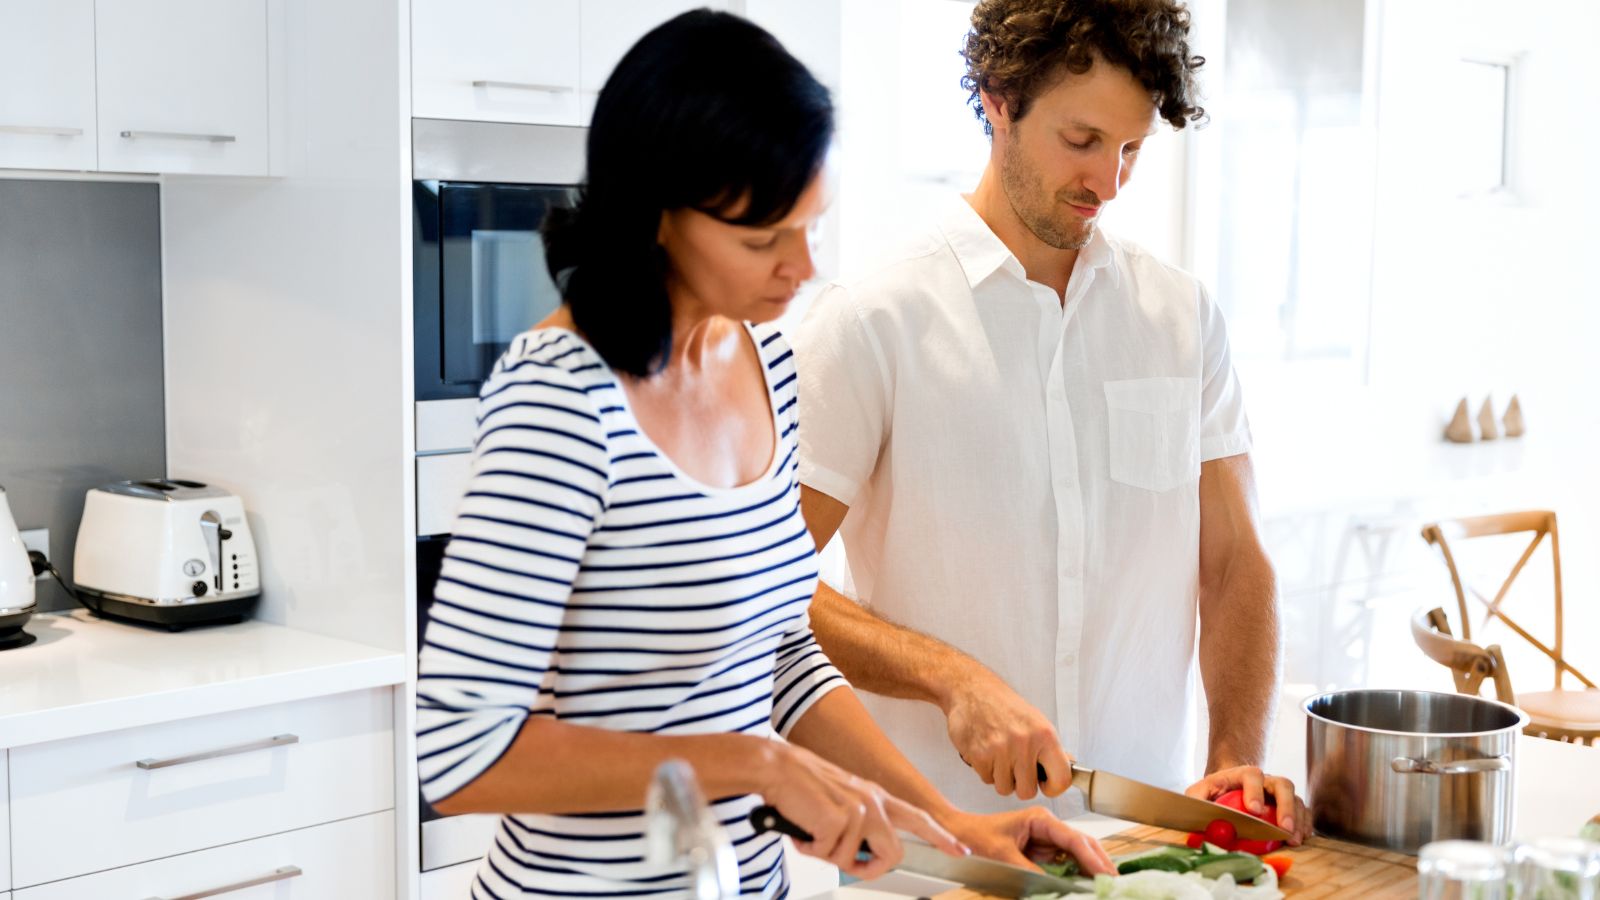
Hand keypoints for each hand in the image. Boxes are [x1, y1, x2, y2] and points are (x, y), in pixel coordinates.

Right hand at [759, 742, 967, 879]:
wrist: (777, 768)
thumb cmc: (801, 787)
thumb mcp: (839, 803)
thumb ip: (857, 825)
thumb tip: (859, 857)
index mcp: (874, 796)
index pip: (917, 818)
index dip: (941, 836)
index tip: (960, 849)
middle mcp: (872, 802)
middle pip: (893, 854)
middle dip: (869, 869)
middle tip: (847, 863)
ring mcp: (858, 810)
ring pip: (853, 860)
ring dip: (827, 855)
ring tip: (812, 834)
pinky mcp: (839, 819)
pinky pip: (828, 855)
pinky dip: (810, 849)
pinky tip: (803, 829)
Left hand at [941, 807, 1115, 876]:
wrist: (958, 835)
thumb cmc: (976, 837)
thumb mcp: (1003, 856)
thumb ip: (1030, 871)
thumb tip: (1054, 885)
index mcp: (1040, 819)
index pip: (1074, 839)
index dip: (1092, 859)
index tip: (1105, 875)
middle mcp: (1048, 827)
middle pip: (1082, 845)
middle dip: (1099, 863)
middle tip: (1114, 883)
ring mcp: (1046, 839)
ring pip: (1077, 855)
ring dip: (1091, 869)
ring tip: (1106, 885)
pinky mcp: (1041, 852)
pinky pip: (1065, 863)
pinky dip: (1077, 874)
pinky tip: (1086, 884)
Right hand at [944, 667, 1073, 799]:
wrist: (973, 690)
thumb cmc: (1005, 706)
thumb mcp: (1036, 721)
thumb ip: (1050, 748)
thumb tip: (1069, 767)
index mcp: (1044, 735)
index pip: (1061, 779)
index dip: (1053, 787)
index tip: (1046, 784)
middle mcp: (1024, 743)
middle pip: (1027, 792)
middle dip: (1020, 783)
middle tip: (1016, 768)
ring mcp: (1000, 750)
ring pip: (1005, 788)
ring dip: (1001, 777)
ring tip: (999, 756)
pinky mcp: (979, 755)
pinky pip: (986, 780)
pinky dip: (986, 770)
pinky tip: (986, 752)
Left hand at [1185, 764, 1310, 845]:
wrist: (1231, 788)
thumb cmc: (1216, 792)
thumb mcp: (1201, 792)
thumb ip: (1196, 800)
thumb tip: (1196, 815)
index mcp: (1244, 774)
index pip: (1252, 775)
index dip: (1254, 791)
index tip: (1254, 810)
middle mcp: (1266, 781)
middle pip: (1282, 785)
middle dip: (1285, 807)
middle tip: (1283, 828)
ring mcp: (1280, 793)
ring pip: (1296, 799)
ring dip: (1298, 820)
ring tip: (1293, 840)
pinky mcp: (1290, 807)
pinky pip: (1303, 812)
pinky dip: (1304, 825)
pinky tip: (1300, 838)